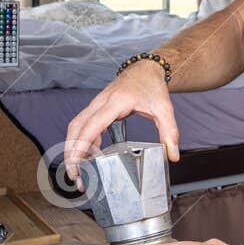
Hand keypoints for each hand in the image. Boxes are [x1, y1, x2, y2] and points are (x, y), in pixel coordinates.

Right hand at [63, 58, 178, 183]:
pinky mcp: (96, 109)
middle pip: (76, 128)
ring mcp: (96, 105)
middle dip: (71, 153)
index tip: (77, 163)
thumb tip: (172, 156)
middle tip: (75, 175)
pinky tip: (88, 157)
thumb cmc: (152, 86)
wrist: (146, 69)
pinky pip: (82, 126)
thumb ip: (169, 132)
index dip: (82, 145)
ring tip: (78, 171)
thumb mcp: (164, 108)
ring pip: (75, 127)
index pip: (92, 126)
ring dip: (72, 148)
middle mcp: (100, 103)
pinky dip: (81, 142)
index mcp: (115, 102)